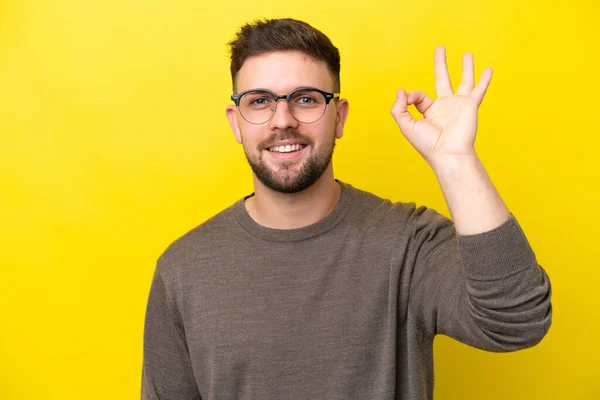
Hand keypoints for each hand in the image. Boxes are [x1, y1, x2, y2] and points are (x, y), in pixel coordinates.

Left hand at [390, 46, 492, 168]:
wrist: (449, 154)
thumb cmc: (428, 145)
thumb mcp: (406, 126)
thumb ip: (399, 108)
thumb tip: (401, 90)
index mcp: (430, 112)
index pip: (419, 96)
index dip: (411, 95)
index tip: (408, 98)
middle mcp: (445, 107)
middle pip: (442, 79)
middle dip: (441, 64)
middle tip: (440, 49)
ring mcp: (459, 105)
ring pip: (464, 81)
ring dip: (466, 67)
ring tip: (467, 54)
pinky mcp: (470, 105)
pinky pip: (479, 89)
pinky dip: (485, 80)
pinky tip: (489, 69)